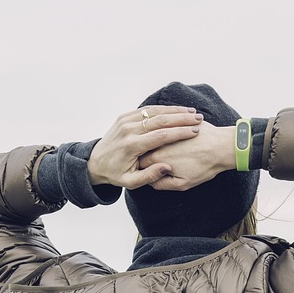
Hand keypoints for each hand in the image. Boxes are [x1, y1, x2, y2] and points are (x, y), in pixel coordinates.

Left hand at [87, 106, 202, 188]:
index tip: (195, 132)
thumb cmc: (115, 174)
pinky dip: (164, 109)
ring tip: (192, 113)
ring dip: (175, 111)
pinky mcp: (125, 116)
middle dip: (181, 119)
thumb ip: (149, 177)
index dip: (179, 132)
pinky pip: (147, 109)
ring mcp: (126, 121)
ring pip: (155, 111)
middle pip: (160, 120)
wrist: (95, 162)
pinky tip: (177, 110)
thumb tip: (166, 167)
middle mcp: (128, 130)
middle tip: (198, 119)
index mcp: (131, 145)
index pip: (161, 135)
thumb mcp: (131, 182)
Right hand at [139, 123, 235, 190]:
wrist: (223, 147)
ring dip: (156, 137)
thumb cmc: (204, 167)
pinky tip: (174, 132)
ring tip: (166, 146)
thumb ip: (162, 183)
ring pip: (154, 133)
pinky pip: (168, 123)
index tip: (145, 168)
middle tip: (153, 158)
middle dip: (146, 151)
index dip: (141, 166)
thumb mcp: (182, 184)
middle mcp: (158, 142)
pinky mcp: (178, 121)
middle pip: (144, 147)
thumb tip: (151, 181)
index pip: (139, 162)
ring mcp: (167, 129)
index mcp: (156, 158)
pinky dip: (168, 128)